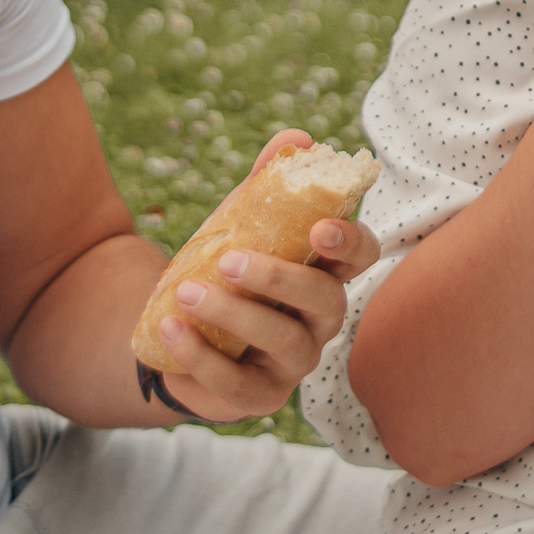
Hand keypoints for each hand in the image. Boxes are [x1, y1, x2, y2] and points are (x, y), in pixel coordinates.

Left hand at [152, 130, 383, 420]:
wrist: (175, 329)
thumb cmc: (224, 271)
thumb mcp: (241, 223)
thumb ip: (267, 182)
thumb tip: (296, 137)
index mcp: (323, 271)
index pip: (361, 256)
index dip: (350, 243)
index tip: (318, 229)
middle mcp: (320, 319)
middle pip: (325, 301)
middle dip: (280, 279)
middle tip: (229, 261)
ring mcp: (294, 362)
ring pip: (283, 342)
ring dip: (234, 315)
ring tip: (185, 294)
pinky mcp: (259, 396)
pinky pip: (239, 382)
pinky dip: (202, 356)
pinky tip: (172, 327)